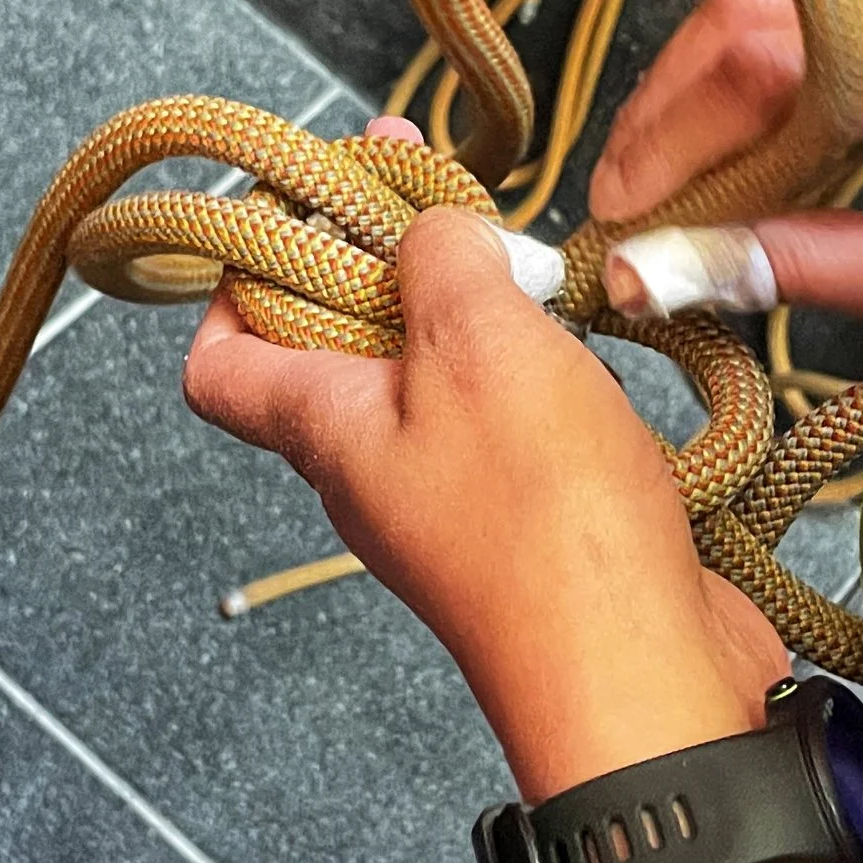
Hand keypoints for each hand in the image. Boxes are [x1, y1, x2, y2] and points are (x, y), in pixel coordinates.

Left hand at [184, 195, 783, 798]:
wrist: (643, 667)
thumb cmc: (545, 524)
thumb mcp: (476, 339)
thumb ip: (439, 260)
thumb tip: (432, 233)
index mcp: (326, 427)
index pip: (219, 362)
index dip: (237, 277)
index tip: (295, 209)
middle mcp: (374, 470)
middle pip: (335, 351)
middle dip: (380, 260)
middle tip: (437, 196)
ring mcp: (452, 500)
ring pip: (431, 379)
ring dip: (470, 310)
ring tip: (527, 262)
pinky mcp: (532, 519)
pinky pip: (508, 422)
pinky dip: (535, 366)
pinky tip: (584, 340)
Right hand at [592, 0, 862, 363]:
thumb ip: (796, 268)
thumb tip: (650, 271)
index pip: (775, 56)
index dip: (676, 131)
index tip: (624, 220)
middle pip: (757, 3)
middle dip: (671, 104)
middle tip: (630, 208)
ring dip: (702, 88)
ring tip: (670, 188)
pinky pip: (815, 9)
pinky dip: (755, 79)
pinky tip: (739, 155)